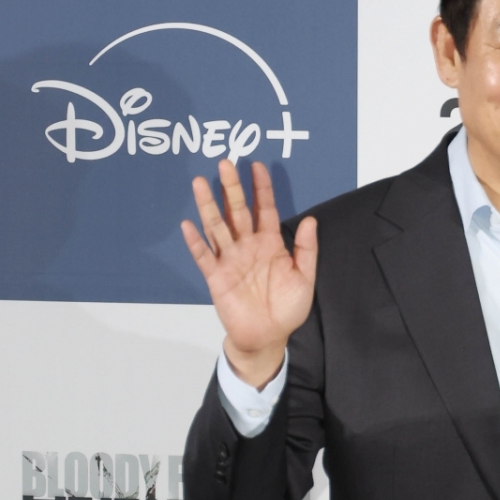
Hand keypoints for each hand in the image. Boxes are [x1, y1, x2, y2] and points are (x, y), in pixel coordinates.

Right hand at [181, 159, 317, 386]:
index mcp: (270, 243)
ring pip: (217, 227)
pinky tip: (188, 225)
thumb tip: (311, 219)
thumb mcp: (304, 277)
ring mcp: (230, 259)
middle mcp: (248, 246)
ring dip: (209, 205)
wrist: (269, 336)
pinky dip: (196, 241)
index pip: (265, 208)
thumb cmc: (287, 307)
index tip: (258, 165)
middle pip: (237, 210)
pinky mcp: (217, 276)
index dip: (261, 188)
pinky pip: (204, 256)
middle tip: (225, 163)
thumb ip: (307, 249)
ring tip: (199, 182)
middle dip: (231, 187)